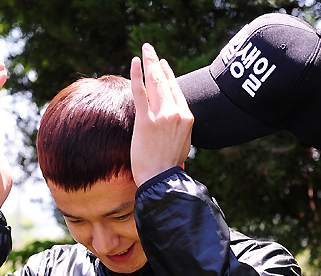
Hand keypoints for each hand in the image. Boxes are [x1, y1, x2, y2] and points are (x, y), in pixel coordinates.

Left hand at [130, 44, 193, 186]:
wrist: (161, 180)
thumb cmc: (168, 168)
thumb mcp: (182, 145)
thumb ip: (179, 130)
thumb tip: (175, 126)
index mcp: (186, 119)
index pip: (176, 90)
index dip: (168, 75)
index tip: (162, 64)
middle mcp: (176, 113)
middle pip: (165, 82)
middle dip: (157, 63)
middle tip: (150, 49)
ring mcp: (161, 116)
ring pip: (155, 83)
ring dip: (149, 62)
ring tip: (145, 50)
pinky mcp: (146, 121)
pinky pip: (140, 92)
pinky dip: (136, 75)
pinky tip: (134, 61)